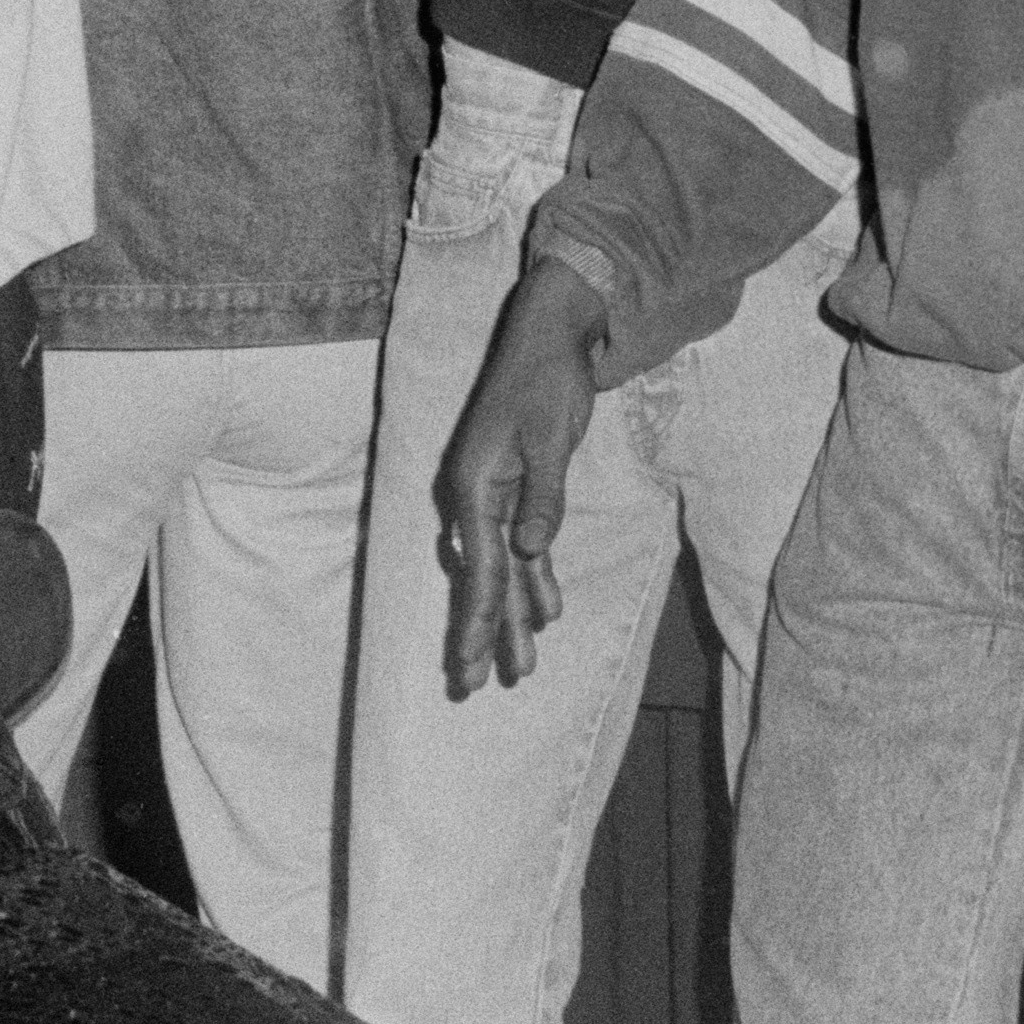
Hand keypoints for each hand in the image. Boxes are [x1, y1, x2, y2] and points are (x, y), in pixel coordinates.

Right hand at [434, 258, 613, 693]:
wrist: (550, 336)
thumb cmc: (547, 380)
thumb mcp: (551, 437)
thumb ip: (544, 498)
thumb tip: (531, 555)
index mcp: (474, 485)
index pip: (480, 569)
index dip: (479, 621)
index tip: (471, 665)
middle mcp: (476, 496)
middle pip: (481, 579)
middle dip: (484, 634)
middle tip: (474, 687)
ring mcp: (495, 495)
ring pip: (503, 571)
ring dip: (514, 617)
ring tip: (520, 670)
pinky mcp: (517, 490)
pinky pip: (522, 548)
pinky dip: (534, 581)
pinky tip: (546, 614)